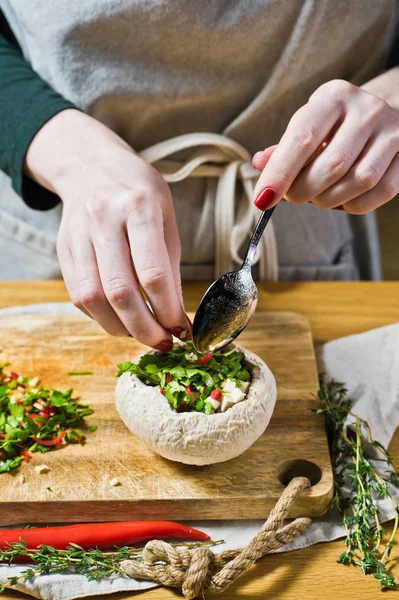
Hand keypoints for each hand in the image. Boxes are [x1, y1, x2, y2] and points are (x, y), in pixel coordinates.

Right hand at [25, 109, 188, 348]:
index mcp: (139, 208)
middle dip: (144, 328)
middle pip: (120, 292)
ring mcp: (78, 235)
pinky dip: (100, 316)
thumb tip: (176, 316)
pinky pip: (78, 295)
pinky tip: (119, 318)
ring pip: (93, 298)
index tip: (180, 328)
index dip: (168, 310)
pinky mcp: (63, 250)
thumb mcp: (167, 219)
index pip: (153, 274)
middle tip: (162, 342)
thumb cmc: (139, 193)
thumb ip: (170, 267)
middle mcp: (103, 220)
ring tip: (140, 334)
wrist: (92, 167)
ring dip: (119, 328)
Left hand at [252, 79, 398, 213]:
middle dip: (303, 192)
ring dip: (328, 200)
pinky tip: (342, 199)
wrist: (384, 112)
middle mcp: (366, 110)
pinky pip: (379, 193)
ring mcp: (392, 131)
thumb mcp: (308, 126)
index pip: (303, 139)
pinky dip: (354, 205)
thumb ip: (284, 149)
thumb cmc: (335, 125)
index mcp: (334, 97)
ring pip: (357, 182)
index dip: (280, 173)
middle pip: (331, 166)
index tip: (262, 199)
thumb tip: (260, 165)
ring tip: (317, 197)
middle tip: (292, 197)